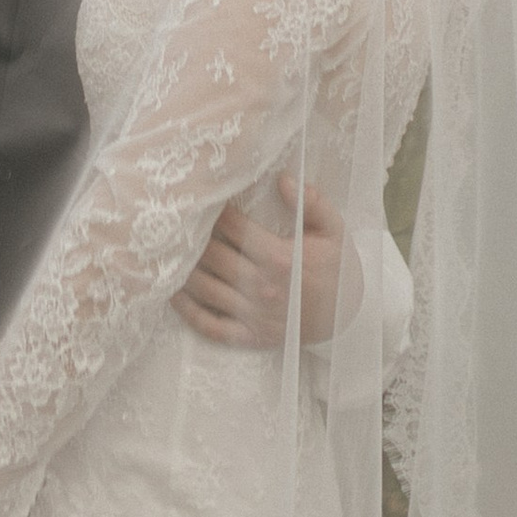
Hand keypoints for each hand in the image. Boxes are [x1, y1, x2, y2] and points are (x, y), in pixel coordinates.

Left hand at [175, 174, 356, 348]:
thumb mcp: (335, 230)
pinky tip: (172, 293)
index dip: (212, 210)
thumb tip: (283, 178)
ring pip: (205, 289)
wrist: (349, 317)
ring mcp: (254, 316)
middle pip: (212, 256)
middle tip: (174, 219)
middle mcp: (263, 288)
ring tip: (167, 249)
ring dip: (182, 268)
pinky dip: (187, 311)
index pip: (233, 228)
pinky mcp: (251, 338)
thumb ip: (312, 203)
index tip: (199, 196)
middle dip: (191, 236)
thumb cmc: (337, 268)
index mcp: (281, 259)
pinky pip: (211, 326)